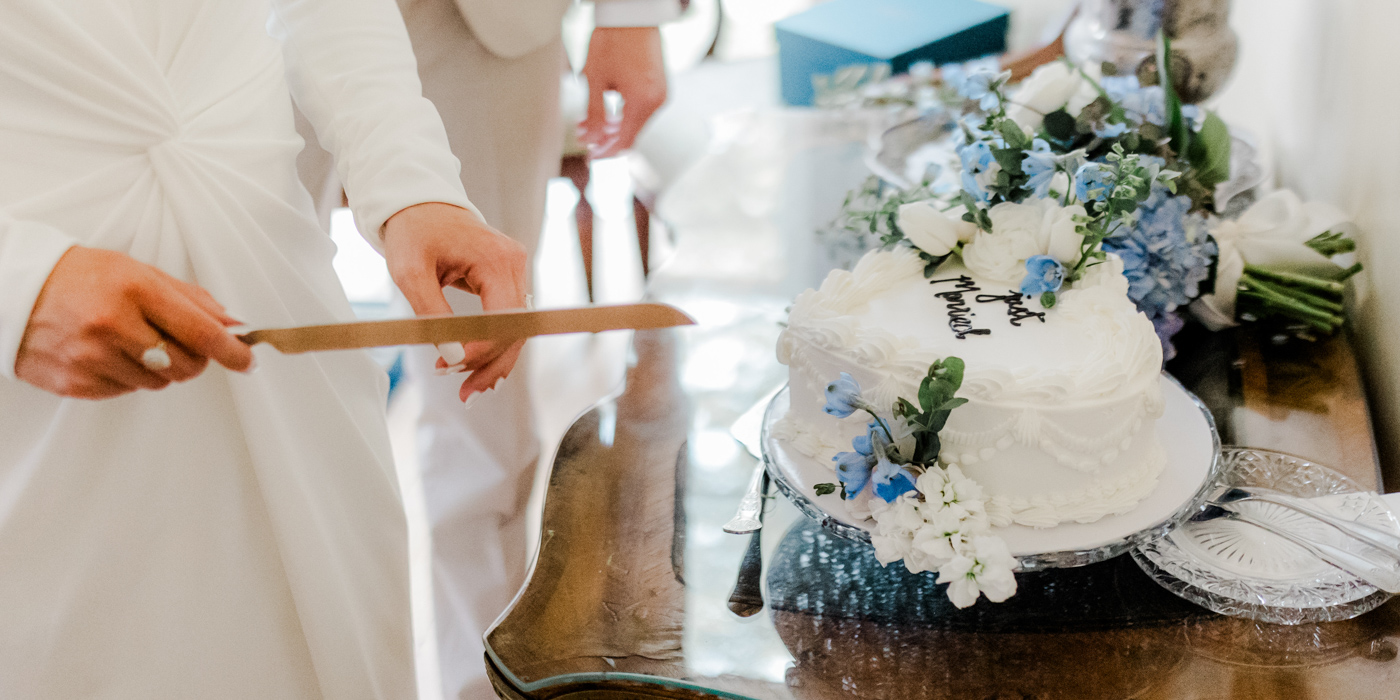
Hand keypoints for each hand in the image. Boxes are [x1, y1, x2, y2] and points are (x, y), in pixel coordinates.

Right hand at [16, 247, 253, 398]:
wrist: (14, 290)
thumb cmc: (83, 277)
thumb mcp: (138, 272)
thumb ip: (190, 299)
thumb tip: (234, 326)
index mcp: (134, 289)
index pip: (201, 331)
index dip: (232, 351)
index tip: (248, 361)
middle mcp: (112, 324)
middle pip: (186, 365)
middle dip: (194, 359)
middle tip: (181, 344)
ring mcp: (91, 356)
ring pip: (159, 382)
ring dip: (159, 368)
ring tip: (132, 342)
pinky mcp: (76, 383)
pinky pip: (127, 391)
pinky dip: (128, 376)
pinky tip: (108, 353)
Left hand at [381, 202, 527, 400]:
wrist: (417, 204)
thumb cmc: (412, 232)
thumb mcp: (410, 272)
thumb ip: (433, 313)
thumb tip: (453, 354)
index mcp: (497, 260)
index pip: (503, 320)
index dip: (480, 351)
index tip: (447, 367)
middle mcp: (515, 265)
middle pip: (515, 330)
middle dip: (490, 365)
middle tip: (464, 394)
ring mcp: (515, 271)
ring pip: (515, 330)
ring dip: (494, 361)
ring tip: (469, 389)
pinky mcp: (507, 279)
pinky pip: (508, 320)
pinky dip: (494, 346)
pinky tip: (479, 369)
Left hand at [578, 26, 666, 158]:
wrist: (632, 12)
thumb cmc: (613, 40)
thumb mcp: (595, 80)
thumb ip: (595, 115)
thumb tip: (593, 140)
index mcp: (642, 102)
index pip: (624, 142)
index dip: (605, 153)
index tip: (590, 158)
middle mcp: (657, 101)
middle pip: (631, 134)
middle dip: (606, 139)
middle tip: (583, 137)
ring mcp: (661, 93)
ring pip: (635, 122)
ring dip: (613, 126)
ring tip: (588, 122)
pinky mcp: (660, 85)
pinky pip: (642, 108)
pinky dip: (624, 113)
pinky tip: (606, 110)